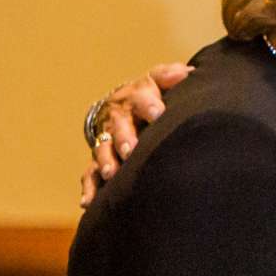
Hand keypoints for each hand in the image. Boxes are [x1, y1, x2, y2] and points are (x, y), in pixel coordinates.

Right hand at [78, 61, 189, 206]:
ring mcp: (106, 138)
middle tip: (130, 149)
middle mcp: (118, 117)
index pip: (142, 97)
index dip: (149, 105)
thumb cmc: (148, 94)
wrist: (119, 104)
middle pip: (119, 126)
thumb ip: (171, 77)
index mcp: (135, 97)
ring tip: (112, 174)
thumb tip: (187, 72)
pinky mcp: (99, 157)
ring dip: (106, 161)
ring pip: (103, 149)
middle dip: (124, 138)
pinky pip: (89, 173)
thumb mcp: (158, 81)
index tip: (158, 114)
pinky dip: (89, 188)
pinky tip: (88, 203)